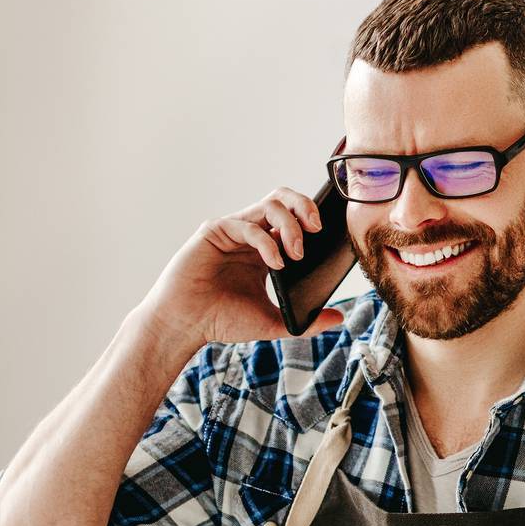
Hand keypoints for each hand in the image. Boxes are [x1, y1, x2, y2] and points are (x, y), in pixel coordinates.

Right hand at [133, 188, 349, 354]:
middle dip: (304, 206)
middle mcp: (250, 235)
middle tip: (317, 228)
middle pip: (283, 200)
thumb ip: (306, 322)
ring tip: (296, 252)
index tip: (328, 236)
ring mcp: (232, 230)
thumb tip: (339, 319)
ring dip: (290, 224)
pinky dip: (266, 242)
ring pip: (269, 204)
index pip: (293, 219)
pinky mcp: (215, 231)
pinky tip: (275, 263)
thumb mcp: (272, 322)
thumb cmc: (220, 321)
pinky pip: (247, 224)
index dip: (311, 219)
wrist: (186, 325)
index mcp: (264, 250)